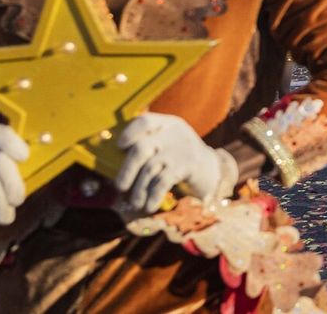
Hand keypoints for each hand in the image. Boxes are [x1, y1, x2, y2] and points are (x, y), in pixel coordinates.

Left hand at [116, 113, 236, 211]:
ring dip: (138, 189)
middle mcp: (175, 133)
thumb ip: (148, 148)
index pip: (145, 121)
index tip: (120, 146)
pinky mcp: (190, 165)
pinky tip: (148, 206)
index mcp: (168, 124)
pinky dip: (153, 196)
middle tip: (120, 187)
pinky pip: (163, 181)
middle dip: (127, 170)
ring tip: (135, 203)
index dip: (130, 133)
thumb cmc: (180, 160)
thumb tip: (113, 164)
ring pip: (150, 169)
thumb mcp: (168, 147)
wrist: (213, 170)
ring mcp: (183, 149)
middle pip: (141, 148)